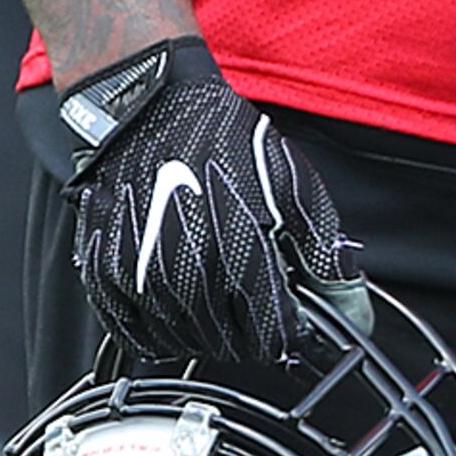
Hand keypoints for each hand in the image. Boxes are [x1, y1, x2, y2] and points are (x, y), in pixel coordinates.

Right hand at [51, 37, 345, 368]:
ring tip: (213, 290)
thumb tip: (352, 313)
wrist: (149, 109)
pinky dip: (158, 331)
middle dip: (250, 331)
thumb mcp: (293, 188)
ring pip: (183, 343)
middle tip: (252, 297)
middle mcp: (184, 275)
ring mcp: (138, 279)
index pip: (273, 339)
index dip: (289, 333)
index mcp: (237, 256)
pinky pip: (134, 335)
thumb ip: (324, 257)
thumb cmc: (220, 140)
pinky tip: (173, 303)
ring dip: (206, 331)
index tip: (289, 316)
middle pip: (229, 346)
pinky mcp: (104, 275)